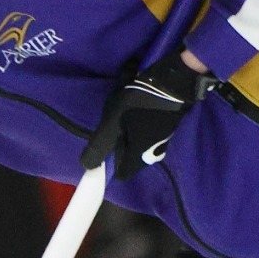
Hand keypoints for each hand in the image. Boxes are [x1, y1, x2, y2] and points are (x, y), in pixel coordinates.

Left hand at [80, 52, 212, 178]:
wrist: (172, 84)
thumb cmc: (139, 106)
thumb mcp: (112, 124)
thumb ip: (99, 147)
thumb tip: (86, 166)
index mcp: (139, 158)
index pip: (122, 174)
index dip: (110, 166)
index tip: (105, 150)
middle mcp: (152, 154)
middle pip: (130, 158)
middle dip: (119, 146)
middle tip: (112, 127)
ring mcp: (162, 141)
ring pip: (139, 143)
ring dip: (129, 132)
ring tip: (123, 113)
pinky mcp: (167, 127)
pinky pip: (147, 131)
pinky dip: (139, 123)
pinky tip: (135, 106)